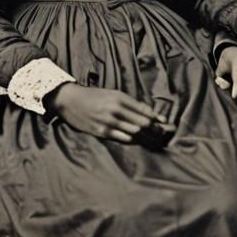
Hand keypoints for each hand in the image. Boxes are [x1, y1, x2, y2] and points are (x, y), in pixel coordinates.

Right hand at [44, 82, 171, 143]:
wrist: (71, 101)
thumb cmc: (94, 96)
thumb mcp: (113, 94)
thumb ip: (129, 103)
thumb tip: (147, 112)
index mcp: (121, 98)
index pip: (144, 110)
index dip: (156, 118)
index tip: (165, 123)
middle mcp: (116, 110)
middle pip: (142, 123)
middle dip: (155, 129)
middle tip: (164, 134)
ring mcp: (108, 122)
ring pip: (134, 132)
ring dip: (146, 137)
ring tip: (156, 140)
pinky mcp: (101, 132)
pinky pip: (121, 138)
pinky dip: (132, 140)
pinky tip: (138, 142)